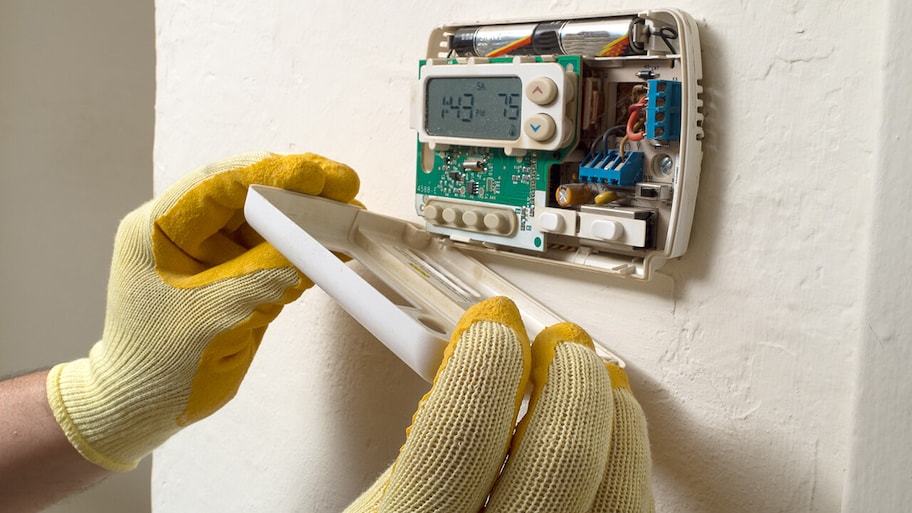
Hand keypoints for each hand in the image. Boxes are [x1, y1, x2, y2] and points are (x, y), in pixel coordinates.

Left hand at [46, 152, 359, 470]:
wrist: (143, 408)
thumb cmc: (157, 366)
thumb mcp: (214, 318)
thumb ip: (263, 278)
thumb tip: (314, 249)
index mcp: (159, 229)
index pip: (218, 184)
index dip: (271, 172)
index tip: (316, 175)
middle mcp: (186, 231)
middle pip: (247, 193)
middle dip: (298, 188)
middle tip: (344, 185)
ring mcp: (212, 252)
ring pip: (267, 218)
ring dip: (308, 217)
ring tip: (349, 214)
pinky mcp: (236, 274)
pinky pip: (274, 250)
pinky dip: (306, 248)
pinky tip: (337, 246)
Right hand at [343, 296, 652, 512]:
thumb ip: (418, 465)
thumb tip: (470, 385)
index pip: (462, 433)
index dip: (486, 363)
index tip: (494, 328)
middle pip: (563, 462)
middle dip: (570, 382)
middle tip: (562, 348)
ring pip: (620, 503)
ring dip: (617, 426)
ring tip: (604, 387)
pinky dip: (629, 480)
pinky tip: (618, 453)